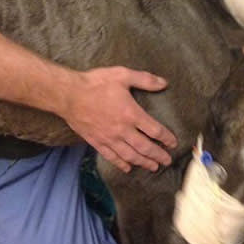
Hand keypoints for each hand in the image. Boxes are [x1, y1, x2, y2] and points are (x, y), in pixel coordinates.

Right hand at [60, 66, 176, 172]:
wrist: (69, 95)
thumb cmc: (96, 83)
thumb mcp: (122, 75)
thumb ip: (144, 79)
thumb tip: (164, 83)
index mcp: (131, 114)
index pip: (154, 130)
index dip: (166, 138)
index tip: (173, 143)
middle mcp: (122, 130)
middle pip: (145, 147)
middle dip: (158, 155)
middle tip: (167, 161)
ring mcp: (109, 138)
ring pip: (130, 155)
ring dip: (143, 162)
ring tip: (153, 167)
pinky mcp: (97, 142)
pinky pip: (112, 157)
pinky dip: (121, 164)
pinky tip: (128, 168)